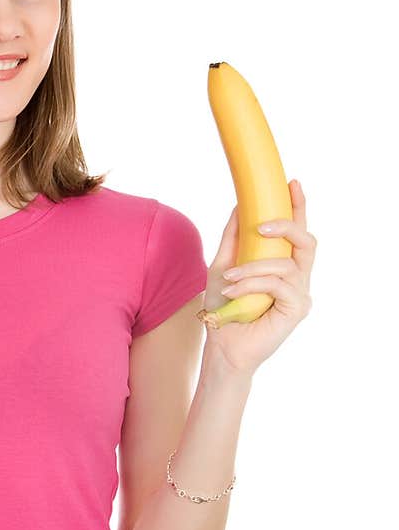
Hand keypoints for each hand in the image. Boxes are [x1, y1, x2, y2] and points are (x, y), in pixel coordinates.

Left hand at [201, 179, 315, 377]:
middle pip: (307, 241)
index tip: (292, 182)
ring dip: (253, 268)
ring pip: (286, 265)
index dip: (298, 206)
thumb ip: (234, 237)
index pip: (298, 231)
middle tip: (262, 225)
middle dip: (286, 226)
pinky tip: (234, 292)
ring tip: (229, 279)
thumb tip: (241, 204)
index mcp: (284, 264)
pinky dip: (253, 284)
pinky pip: (279, 285)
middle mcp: (298, 277)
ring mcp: (301, 294)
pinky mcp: (297, 309)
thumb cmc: (225, 308)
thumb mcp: (223, 265)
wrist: (222, 347)